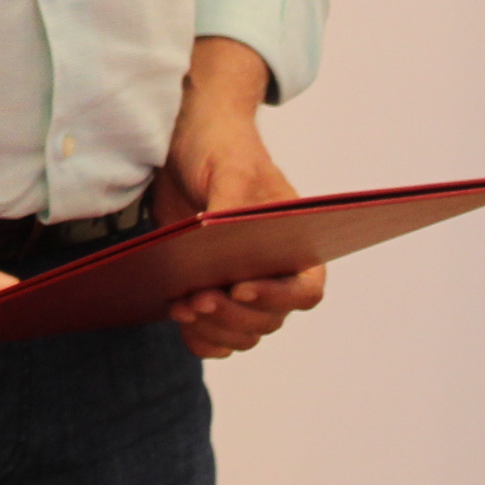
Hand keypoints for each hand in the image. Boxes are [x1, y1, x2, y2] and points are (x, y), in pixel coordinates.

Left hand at [158, 37, 323, 360]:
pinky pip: (215, 335)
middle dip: (232, 316)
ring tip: (182, 306)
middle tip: (198, 298)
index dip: (277, 298)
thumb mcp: (229, 169)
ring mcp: (242, 286)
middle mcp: (274, 272)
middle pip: (269, 320)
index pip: (305, 289)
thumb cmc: (221, 150)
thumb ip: (230, 206)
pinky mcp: (211, 291)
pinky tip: (179, 316)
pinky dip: (199, 337)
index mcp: (297, 243)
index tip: (240, 288)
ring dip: (213, 330)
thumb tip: (219, 238)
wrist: (186, 148)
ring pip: (242, 334)